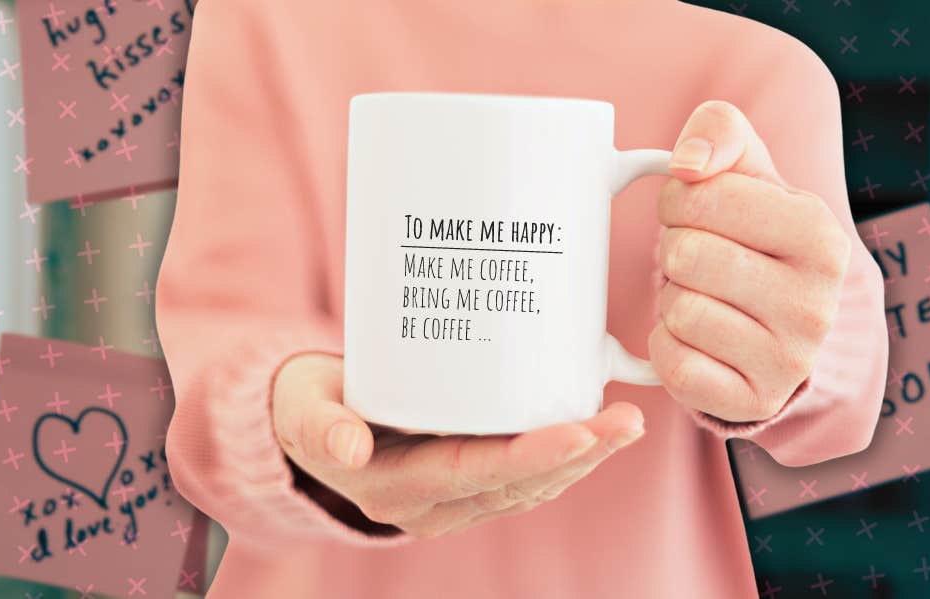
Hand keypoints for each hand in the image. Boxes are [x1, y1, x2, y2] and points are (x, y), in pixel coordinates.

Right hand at [271, 353, 644, 537]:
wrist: (305, 423)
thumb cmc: (305, 406)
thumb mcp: (301, 410)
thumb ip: (319, 425)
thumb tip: (348, 447)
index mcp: (396, 488)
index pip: (477, 475)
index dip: (532, 456)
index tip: (580, 430)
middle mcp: (432, 505)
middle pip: (519, 484)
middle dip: (579, 454)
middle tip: (628, 420)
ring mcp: (453, 498)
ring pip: (531, 485)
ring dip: (583, 457)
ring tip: (627, 421)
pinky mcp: (466, 480)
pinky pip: (524, 477)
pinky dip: (564, 454)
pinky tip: (597, 428)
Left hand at [651, 100, 850, 422]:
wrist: (783, 322)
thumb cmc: (754, 233)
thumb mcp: (748, 169)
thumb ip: (720, 130)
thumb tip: (688, 161)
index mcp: (819, 234)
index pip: (700, 195)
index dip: (678, 200)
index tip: (696, 213)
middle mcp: (815, 302)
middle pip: (685, 254)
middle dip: (674, 250)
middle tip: (698, 260)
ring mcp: (788, 360)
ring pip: (678, 311)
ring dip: (672, 299)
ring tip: (704, 296)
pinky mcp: (752, 400)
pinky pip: (672, 364)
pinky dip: (667, 346)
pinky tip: (696, 338)